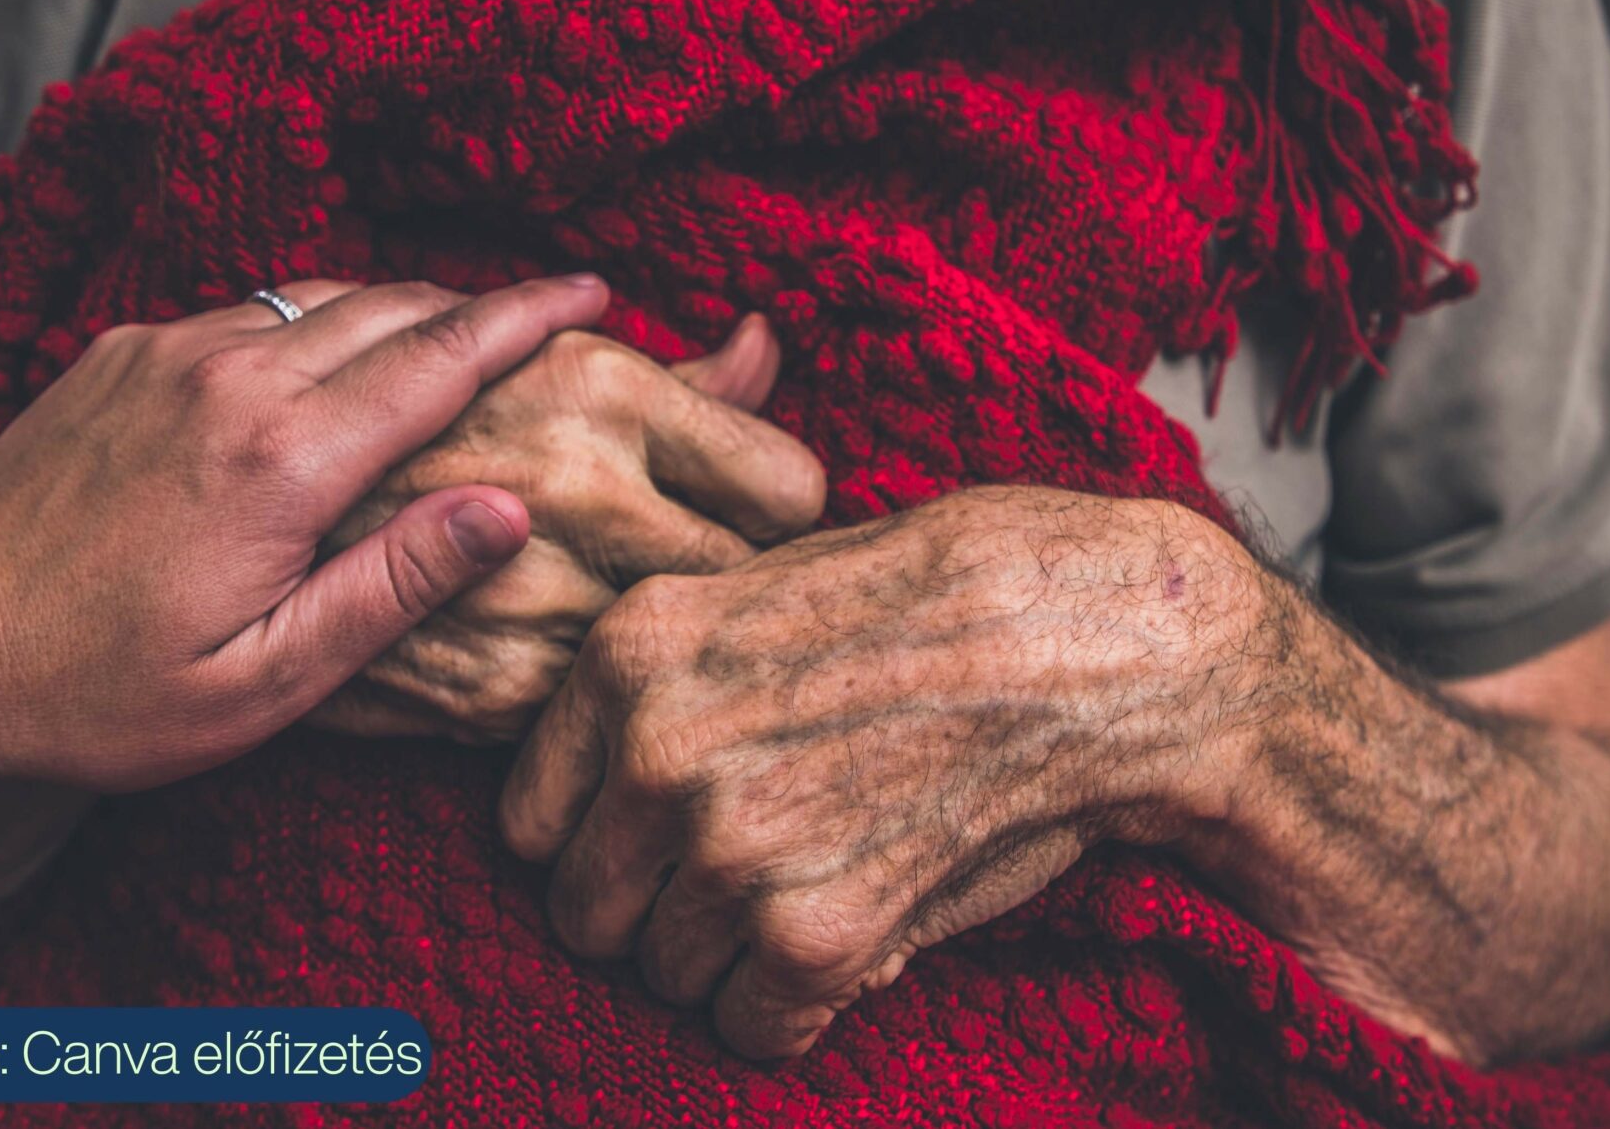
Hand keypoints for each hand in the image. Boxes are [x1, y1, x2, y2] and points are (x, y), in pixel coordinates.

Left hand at [0, 276, 607, 793]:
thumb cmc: (103, 689)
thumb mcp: (265, 678)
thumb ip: (393, 586)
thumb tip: (507, 510)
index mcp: (283, 458)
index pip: (440, 357)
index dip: (529, 314)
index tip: (592, 289)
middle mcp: (231, 375)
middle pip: (393, 305)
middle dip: (478, 304)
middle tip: (541, 320)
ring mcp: (169, 350)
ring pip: (322, 296)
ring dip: (398, 311)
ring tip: (448, 344)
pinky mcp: (123, 348)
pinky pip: (250, 311)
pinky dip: (314, 324)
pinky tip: (324, 373)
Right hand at [309, 313, 826, 741]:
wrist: (249, 517)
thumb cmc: (427, 429)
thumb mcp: (546, 372)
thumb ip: (676, 379)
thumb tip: (767, 345)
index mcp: (604, 391)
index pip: (793, 488)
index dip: (770, 501)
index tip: (740, 504)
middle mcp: (581, 490)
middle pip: (751, 576)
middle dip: (730, 570)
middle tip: (686, 554)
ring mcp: (539, 599)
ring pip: (683, 647)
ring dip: (665, 631)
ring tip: (607, 590)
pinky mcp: (500, 690)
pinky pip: (604, 699)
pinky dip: (591, 679)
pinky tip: (549, 636)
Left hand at [501, 486, 1266, 1057]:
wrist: (1083, 639)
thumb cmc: (939, 599)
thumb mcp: (765, 584)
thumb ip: (668, 677)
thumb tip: (611, 786)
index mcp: (629, 655)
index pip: (525, 820)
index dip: (592, 839)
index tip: (650, 838)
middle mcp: (655, 753)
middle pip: (585, 911)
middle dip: (653, 906)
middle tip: (739, 875)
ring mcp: (729, 847)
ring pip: (666, 974)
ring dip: (730, 954)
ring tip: (813, 883)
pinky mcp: (814, 932)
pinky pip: (754, 1025)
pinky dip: (797, 1002)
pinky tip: (853, 927)